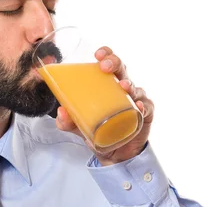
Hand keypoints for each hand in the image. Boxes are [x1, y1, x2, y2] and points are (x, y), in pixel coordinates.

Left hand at [55, 46, 153, 165]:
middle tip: (105, 67)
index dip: (106, 54)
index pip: (108, 62)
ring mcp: (135, 99)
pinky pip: (146, 107)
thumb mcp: (79, 126)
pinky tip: (139, 107)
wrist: (116, 152)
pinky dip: (143, 106)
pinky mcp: (145, 113)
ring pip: (134, 87)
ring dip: (129, 85)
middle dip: (115, 63)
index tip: (98, 54)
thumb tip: (61, 112)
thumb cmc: (99, 131)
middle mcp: (122, 87)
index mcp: (106, 84)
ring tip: (123, 87)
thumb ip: (68, 121)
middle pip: (121, 69)